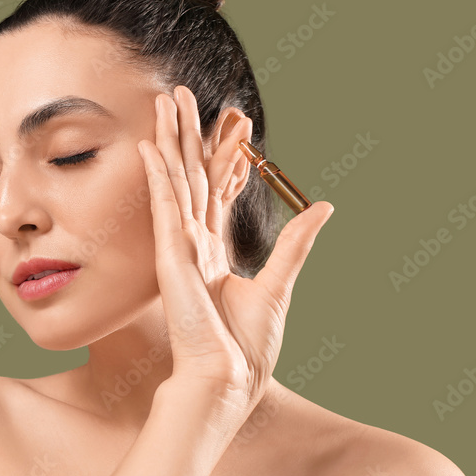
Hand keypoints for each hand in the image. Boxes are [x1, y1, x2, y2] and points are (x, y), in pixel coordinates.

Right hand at [136, 85, 334, 414]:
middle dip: (185, 134)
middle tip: (178, 95)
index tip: (221, 124)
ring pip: (175, 180)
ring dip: (170, 140)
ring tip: (166, 102)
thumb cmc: (246, 347)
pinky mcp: (172, 257)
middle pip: (189, 176)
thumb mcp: (279, 285)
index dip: (216, 155)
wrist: (227, 380)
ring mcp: (178, 248)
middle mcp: (191, 244)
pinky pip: (165, 206)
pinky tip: (152, 145)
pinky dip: (159, 174)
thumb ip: (296, 242)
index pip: (212, 191)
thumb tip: (324, 206)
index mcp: (212, 253)